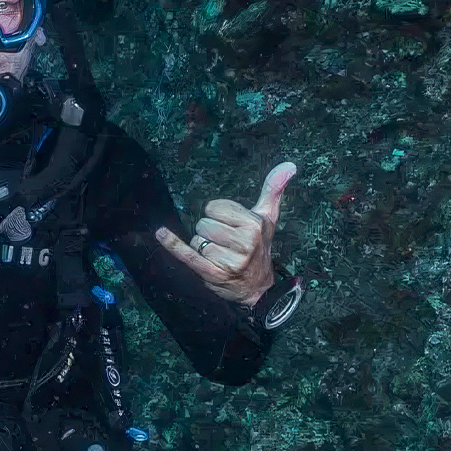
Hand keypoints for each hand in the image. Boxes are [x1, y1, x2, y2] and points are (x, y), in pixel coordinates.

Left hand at [155, 161, 295, 306]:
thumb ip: (273, 190)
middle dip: (209, 233)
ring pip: (196, 240)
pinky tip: (161, 234)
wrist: (257, 286)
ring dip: (201, 247)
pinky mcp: (214, 274)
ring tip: (219, 255)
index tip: (230, 227)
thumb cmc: (259, 246)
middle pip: (203, 223)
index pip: (213, 207)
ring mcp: (230, 260)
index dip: (217, 216)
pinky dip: (172, 244)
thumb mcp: (267, 217)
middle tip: (226, 244)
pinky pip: (187, 254)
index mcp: (255, 224)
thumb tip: (289, 164)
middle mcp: (245, 242)